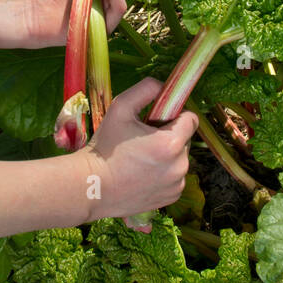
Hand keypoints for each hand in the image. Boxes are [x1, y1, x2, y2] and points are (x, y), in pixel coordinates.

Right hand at [83, 78, 197, 226]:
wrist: (91, 187)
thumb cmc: (105, 147)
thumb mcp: (120, 108)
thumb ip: (145, 90)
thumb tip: (162, 85)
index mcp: (172, 143)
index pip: (191, 119)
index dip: (175, 115)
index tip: (158, 119)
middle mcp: (180, 166)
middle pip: (184, 140)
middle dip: (169, 136)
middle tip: (142, 140)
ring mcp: (177, 184)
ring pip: (179, 160)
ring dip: (167, 156)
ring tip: (140, 159)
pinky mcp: (171, 197)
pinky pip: (174, 178)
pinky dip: (163, 174)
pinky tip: (141, 174)